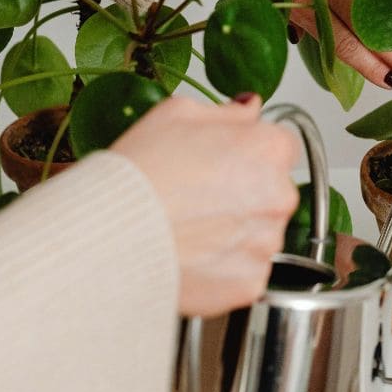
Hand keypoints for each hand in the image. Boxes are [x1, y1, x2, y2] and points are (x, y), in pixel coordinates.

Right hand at [114, 94, 299, 316]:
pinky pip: (245, 270)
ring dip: (236, 231)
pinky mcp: (251, 282)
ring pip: (260, 232)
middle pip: (273, 190)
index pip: (280, 146)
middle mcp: (279, 196)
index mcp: (269, 149)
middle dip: (246, 192)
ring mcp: (267, 243)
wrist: (111, 235)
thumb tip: (248, 109)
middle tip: (199, 195)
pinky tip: (192, 253)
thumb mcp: (178, 113)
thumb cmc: (141, 173)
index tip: (227, 160)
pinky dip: (224, 266)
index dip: (249, 151)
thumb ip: (228, 112)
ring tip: (190, 227)